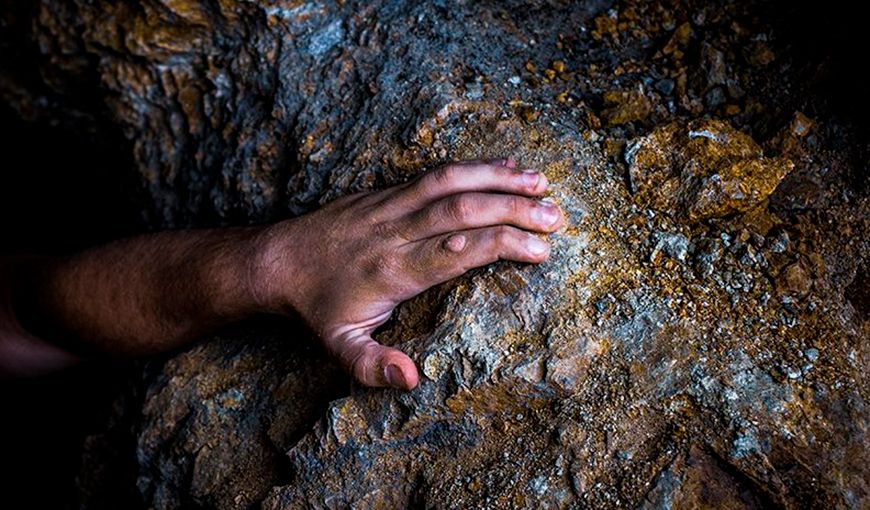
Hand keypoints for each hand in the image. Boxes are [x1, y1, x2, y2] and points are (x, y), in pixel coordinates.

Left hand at [255, 159, 563, 389]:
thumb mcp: (339, 346)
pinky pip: (434, 172)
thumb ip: (373, 366)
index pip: (459, 251)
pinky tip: (504, 166)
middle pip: (463, 211)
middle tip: (558, 216)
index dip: (503, 245)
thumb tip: (413, 380)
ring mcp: (392, 206)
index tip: (542, 250)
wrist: (278, 261)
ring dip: (498, 178)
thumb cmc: (317, 308)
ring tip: (541, 181)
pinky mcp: (387, 191)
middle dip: (515, 209)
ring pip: (450, 182)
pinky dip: (472, 167)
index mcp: (395, 271)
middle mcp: (397, 232)